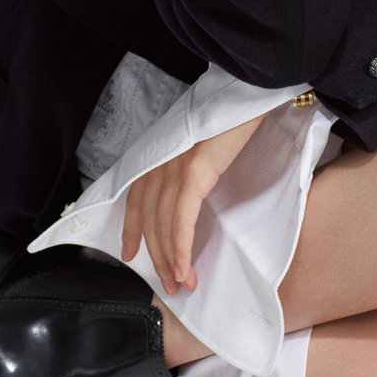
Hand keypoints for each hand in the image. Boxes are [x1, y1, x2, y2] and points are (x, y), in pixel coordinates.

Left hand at [121, 113, 264, 293]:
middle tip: (168, 283)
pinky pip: (181, 219)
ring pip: (163, 224)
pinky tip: (184, 266)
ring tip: (181, 283)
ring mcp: (174, 165)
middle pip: (150, 219)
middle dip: (157, 256)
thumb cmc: (230, 116)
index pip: (137, 199)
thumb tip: (192, 194)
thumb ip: (189, 166)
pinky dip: (181, 247)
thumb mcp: (199, 143)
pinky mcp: (194, 171)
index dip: (132, 229)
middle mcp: (160, 160)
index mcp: (159, 154)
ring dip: (171, 260)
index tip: (130, 254)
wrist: (246, 93)